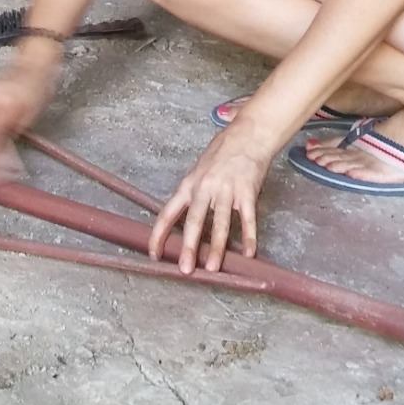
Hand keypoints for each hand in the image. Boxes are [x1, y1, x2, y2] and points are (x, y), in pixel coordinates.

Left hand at [147, 127, 273, 272]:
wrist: (247, 135)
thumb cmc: (222, 152)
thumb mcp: (198, 171)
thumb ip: (192, 194)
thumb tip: (183, 219)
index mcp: (189, 185)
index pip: (168, 213)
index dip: (159, 235)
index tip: (154, 254)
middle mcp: (205, 188)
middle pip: (195, 221)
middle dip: (190, 247)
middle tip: (185, 269)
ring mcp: (227, 190)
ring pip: (221, 223)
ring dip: (218, 248)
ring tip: (213, 267)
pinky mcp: (247, 192)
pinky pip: (247, 219)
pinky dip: (249, 237)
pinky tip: (248, 253)